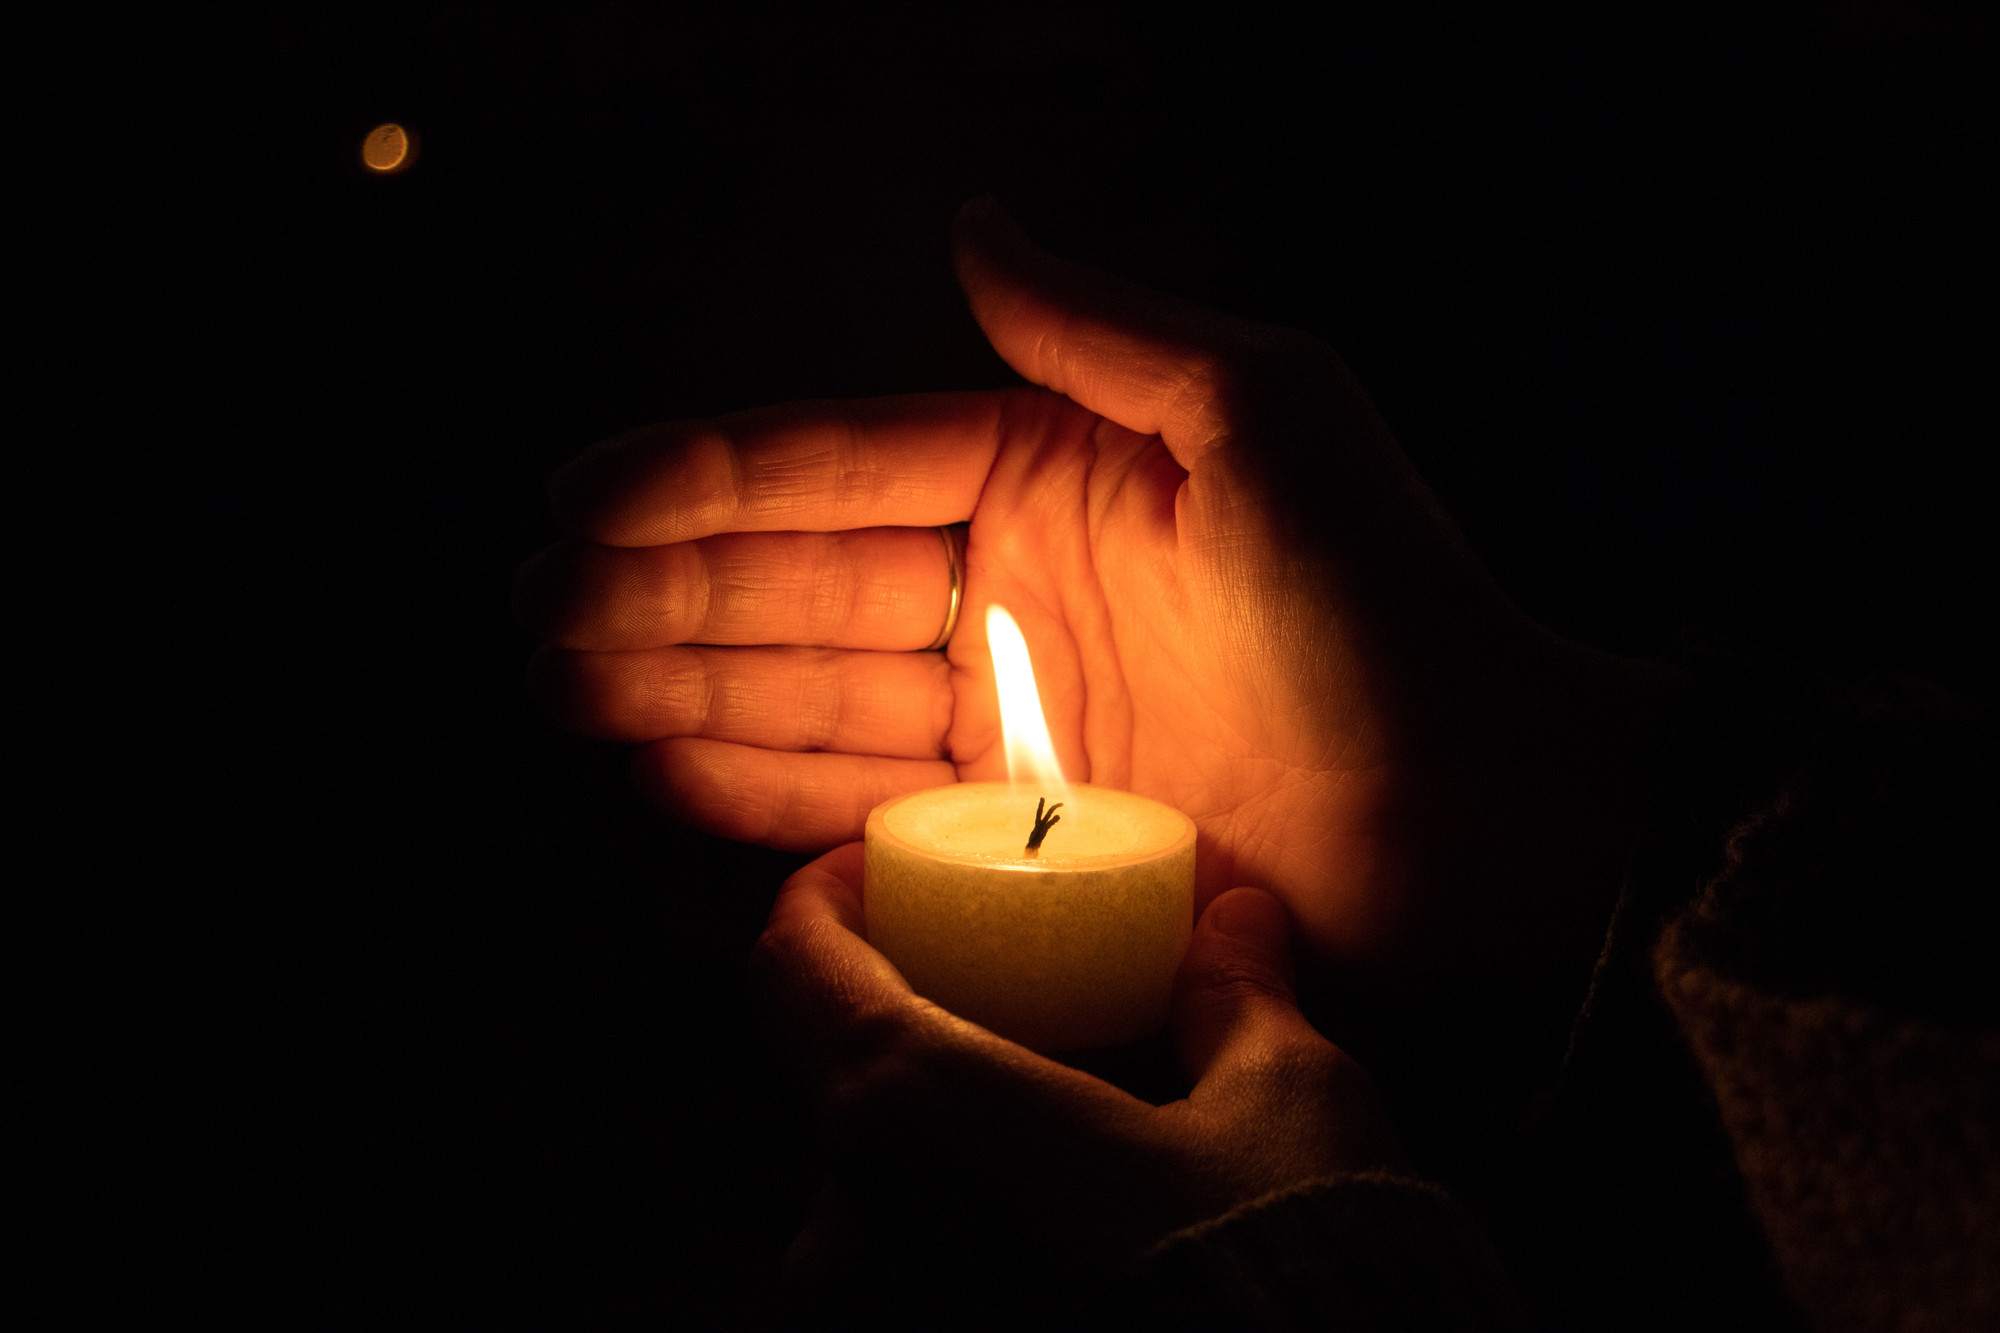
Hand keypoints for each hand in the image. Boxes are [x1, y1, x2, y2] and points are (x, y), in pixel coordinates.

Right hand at [516, 199, 1675, 972]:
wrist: (1479, 818)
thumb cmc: (1384, 603)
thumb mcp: (1256, 410)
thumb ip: (1096, 323)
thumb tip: (969, 220)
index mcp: (1054, 473)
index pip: (845, 467)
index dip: (708, 479)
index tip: (582, 494)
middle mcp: (1015, 588)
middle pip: (801, 583)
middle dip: (661, 593)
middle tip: (531, 607)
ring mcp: (1007, 721)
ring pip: (808, 691)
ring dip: (677, 685)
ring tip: (557, 680)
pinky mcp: (1014, 835)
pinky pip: (857, 800)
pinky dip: (755, 783)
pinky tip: (652, 765)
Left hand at [753, 845, 1402, 1310]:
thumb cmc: (1281, 1264)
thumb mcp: (1284, 1102)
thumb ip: (1236, 995)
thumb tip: (1240, 920)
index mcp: (909, 1111)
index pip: (793, 962)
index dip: (825, 898)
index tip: (876, 872)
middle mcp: (845, 1226)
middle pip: (834, 1075)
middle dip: (908, 1023)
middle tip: (999, 994)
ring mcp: (868, 1316)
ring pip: (867, 1189)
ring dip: (936, 1140)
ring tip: (1046, 1115)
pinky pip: (901, 1271)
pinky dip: (955, 1223)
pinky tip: (1057, 1218)